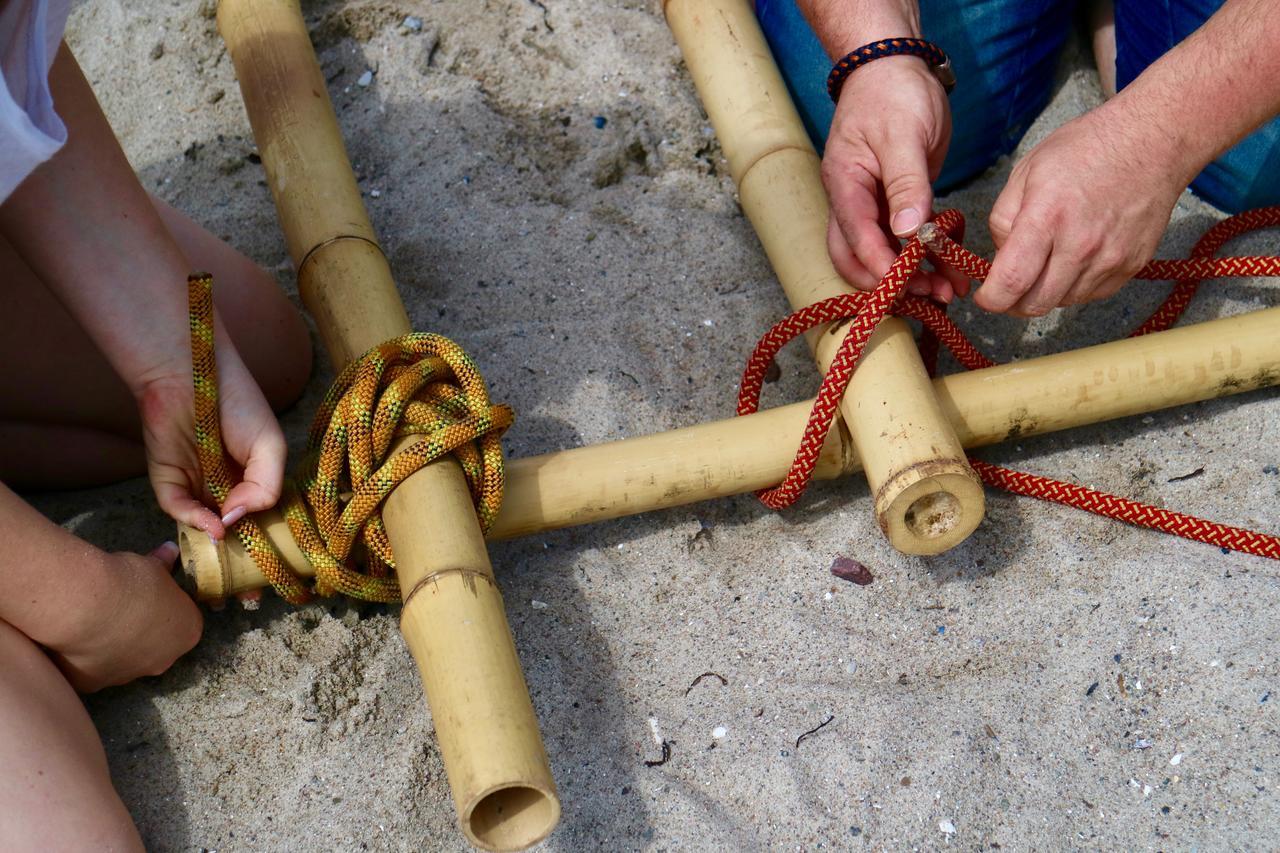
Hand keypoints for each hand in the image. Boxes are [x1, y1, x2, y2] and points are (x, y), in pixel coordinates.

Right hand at [49, 543, 202, 692]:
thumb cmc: (129, 582)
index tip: (149, 596)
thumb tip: (170, 552)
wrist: (86, 605)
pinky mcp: (96, 684)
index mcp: (187, 633)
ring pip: (126, 661)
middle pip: (158, 646)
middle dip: (143, 631)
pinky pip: (95, 670)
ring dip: (116, 646)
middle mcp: (164, 661)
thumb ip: (163, 564)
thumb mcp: (152, 566)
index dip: (167, 607)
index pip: (184, 621)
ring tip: (96, 621)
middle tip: (122, 609)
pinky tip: (77, 638)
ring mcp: (130, 676)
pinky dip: (88, 657)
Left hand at [136, 327, 285, 538]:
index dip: (264, 529)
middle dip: (238, 541)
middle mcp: (223, 484)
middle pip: (231, 524)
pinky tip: (212, 523)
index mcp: (251, 476)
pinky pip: (178, 508)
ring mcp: (194, 485)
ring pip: (204, 523)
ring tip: (229, 539)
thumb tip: (237, 518)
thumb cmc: (238, 403)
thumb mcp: (271, 446)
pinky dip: (193, 520)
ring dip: (214, 535)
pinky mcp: (167, 480)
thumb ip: (266, 487)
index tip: (268, 543)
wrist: (192, 375)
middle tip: (246, 559)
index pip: (259, 512)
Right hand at [822, 56, 967, 301]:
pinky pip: (903, 240)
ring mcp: (871, 204)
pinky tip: (949, 268)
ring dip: (909, 277)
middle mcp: (851, 201)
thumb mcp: (903, 135)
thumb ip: (905, 185)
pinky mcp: (894, 202)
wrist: (894, 66)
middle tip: (930, 296)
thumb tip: (907, 232)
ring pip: (880, 255)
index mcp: (845, 185)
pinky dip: (923, 258)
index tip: (910, 285)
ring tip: (946, 291)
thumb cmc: (893, 93)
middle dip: (890, 284)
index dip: (880, 267)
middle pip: (856, 259)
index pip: (855, 239)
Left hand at [975, 103, 1190, 315]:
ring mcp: (1110, 259)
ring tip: (1048, 259)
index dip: (991, 299)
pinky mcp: (1132, 266)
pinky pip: (1092, 294)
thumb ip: (1003, 219)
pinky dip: (1075, 284)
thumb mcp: (1026, 171)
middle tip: (1009, 286)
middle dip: (1014, 302)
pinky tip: (1075, 256)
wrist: (1153, 141)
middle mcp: (1080, 245)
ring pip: (1063, 302)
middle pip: (1036, 304)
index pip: (1011, 283)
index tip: (985, 296)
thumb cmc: (1086, 149)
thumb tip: (999, 258)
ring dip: (1047, 291)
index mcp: (1047, 218)